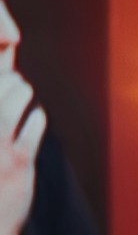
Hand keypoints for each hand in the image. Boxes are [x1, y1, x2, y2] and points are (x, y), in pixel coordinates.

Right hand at [0, 62, 38, 234]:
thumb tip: (6, 70)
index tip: (1, 70)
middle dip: (6, 78)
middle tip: (14, 81)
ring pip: (11, 100)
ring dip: (21, 90)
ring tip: (24, 90)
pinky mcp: (18, 163)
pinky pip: (33, 126)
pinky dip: (36, 117)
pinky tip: (35, 117)